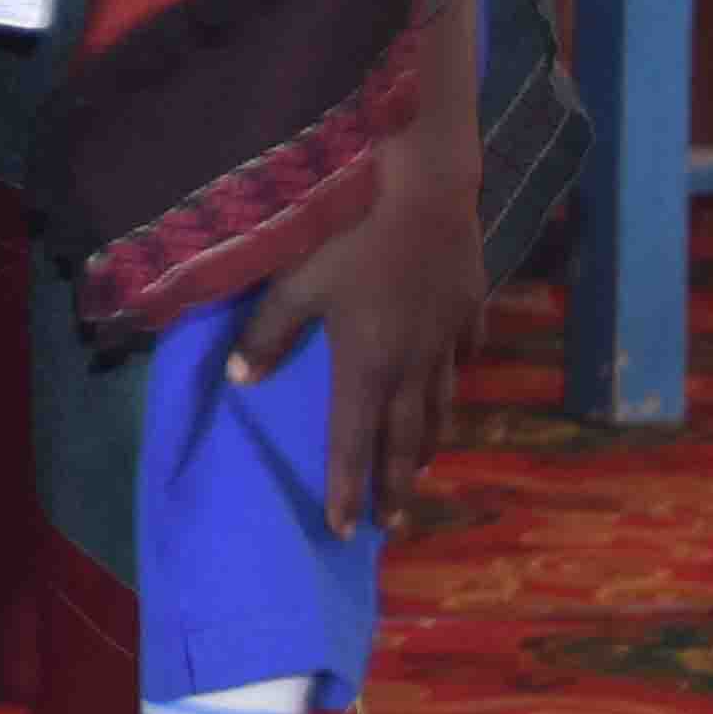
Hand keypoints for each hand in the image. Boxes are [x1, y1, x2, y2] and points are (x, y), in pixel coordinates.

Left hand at [234, 124, 487, 537]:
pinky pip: (464, 352)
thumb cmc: (347, 229)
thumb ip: (266, 333)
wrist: (424, 183)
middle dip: (396, 485)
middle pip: (406, 438)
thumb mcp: (293, 281)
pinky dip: (455, 375)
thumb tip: (241, 381)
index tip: (344, 530)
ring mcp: (448, 334)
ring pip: (441, 403)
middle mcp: (412, 362)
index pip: (351, 441)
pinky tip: (452, 380)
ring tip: (422, 470)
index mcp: (365, 364)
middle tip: (395, 525)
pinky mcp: (470, 303)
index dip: (346, 488)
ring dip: (429, 442)